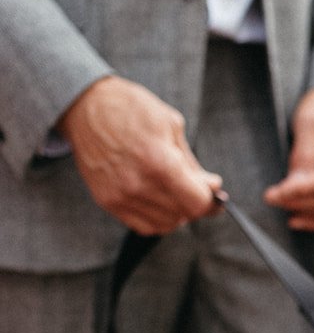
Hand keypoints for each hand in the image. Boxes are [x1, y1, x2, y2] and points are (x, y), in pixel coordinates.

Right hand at [56, 76, 220, 233]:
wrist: (84, 106)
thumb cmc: (129, 109)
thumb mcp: (170, 124)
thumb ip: (192, 163)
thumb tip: (211, 187)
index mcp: (159, 162)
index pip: (198, 203)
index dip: (210, 199)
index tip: (211, 188)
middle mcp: (138, 185)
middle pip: (184, 215)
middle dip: (194, 202)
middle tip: (192, 184)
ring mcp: (121, 196)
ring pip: (167, 224)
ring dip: (176, 211)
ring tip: (170, 187)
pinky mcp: (108, 202)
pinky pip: (145, 226)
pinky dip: (157, 218)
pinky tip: (156, 197)